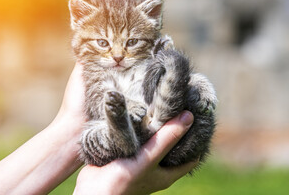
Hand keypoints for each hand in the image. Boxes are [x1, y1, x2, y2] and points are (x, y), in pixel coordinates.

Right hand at [73, 111, 196, 194]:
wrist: (91, 191)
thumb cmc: (123, 181)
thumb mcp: (149, 159)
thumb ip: (167, 140)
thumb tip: (189, 117)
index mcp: (168, 173)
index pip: (191, 155)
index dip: (196, 138)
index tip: (198, 117)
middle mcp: (156, 166)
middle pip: (171, 143)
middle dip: (175, 127)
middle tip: (179, 105)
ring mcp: (140, 159)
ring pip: (153, 139)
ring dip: (155, 124)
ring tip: (160, 104)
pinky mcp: (126, 153)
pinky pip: (137, 137)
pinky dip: (139, 126)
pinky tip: (139, 111)